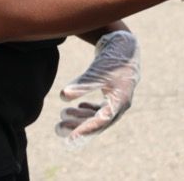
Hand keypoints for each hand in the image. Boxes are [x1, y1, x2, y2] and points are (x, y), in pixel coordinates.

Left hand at [55, 30, 140, 148]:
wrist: (125, 45)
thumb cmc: (112, 58)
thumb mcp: (96, 72)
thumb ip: (81, 85)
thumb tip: (63, 96)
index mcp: (120, 101)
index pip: (101, 122)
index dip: (84, 130)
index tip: (69, 139)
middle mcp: (121, 104)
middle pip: (99, 122)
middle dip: (78, 125)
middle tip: (58, 127)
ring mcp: (118, 99)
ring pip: (98, 115)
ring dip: (81, 117)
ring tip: (63, 114)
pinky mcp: (114, 93)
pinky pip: (101, 108)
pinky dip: (88, 109)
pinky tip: (77, 107)